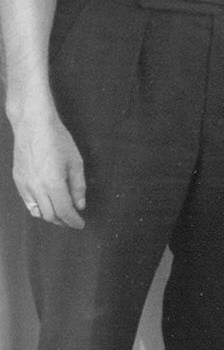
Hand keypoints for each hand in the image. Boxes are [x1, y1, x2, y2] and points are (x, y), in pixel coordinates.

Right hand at [12, 105, 85, 227]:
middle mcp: (36, 188)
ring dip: (50, 216)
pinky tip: (46, 204)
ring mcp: (24, 185)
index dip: (73, 221)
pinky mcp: (18, 180)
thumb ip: (78, 186)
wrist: (33, 124)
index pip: (64, 211)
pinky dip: (38, 208)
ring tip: (61, 214)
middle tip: (73, 220)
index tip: (80, 224)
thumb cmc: (58, 139)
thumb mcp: (75, 161)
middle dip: (63, 221)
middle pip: (50, 215)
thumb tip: (80, 205)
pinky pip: (27, 202)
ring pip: (37, 211)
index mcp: (53, 184)